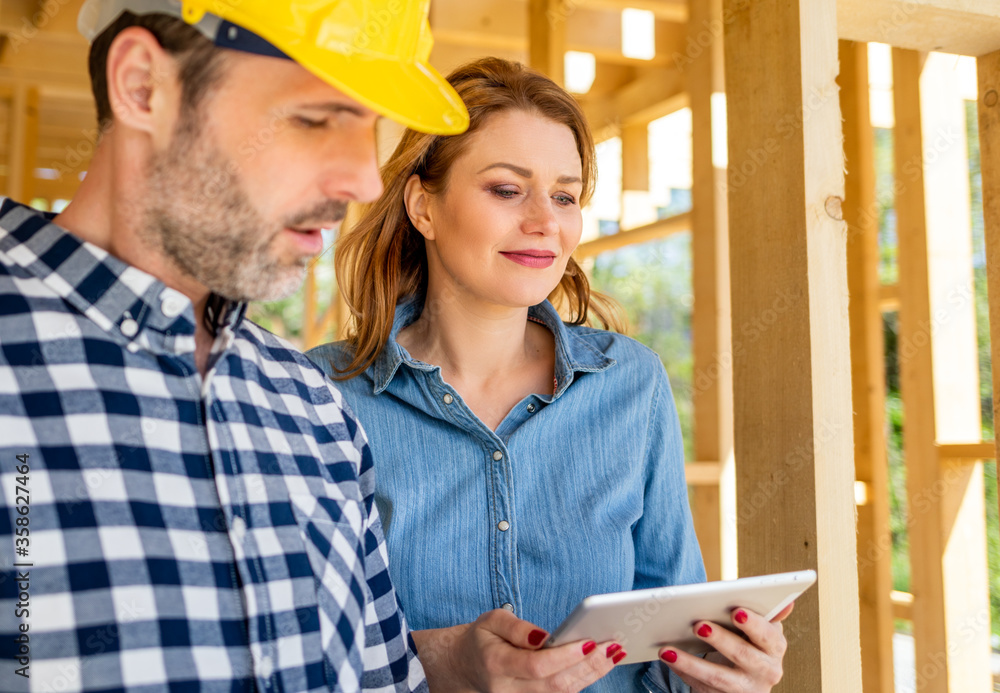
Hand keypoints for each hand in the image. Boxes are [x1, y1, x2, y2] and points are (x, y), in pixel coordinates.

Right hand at [413, 608, 621, 692]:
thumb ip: (517, 628)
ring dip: (592, 675)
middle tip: (613, 646)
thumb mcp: (491, 621)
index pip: (536, 665)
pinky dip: (583, 681)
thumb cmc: (481, 639)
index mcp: (496, 663)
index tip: (589, 641)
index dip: (565, 656)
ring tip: (614, 653)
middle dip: (588, 665)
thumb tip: (545, 637)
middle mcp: (507, 689)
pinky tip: (600, 665)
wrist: (463, 666)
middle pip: (555, 684)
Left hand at [657, 602, 794, 692]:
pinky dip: (684, 672)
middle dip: (720, 639)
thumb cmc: (750, 643)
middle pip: (743, 655)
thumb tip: (787, 602)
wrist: (747, 681)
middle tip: (698, 624)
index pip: (768, 635)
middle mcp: (766, 671)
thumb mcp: (761, 630)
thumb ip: (768, 613)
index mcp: (775, 647)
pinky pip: (702, 687)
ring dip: (692, 663)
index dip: (753, 624)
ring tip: (668, 650)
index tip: (736, 612)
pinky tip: (669, 659)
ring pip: (718, 677)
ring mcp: (746, 689)